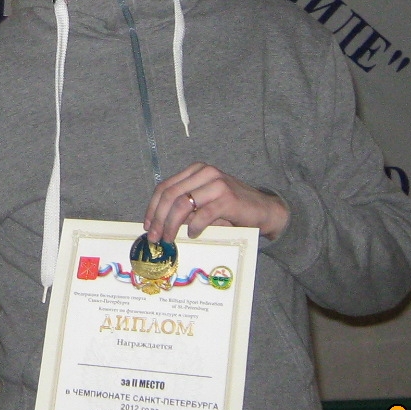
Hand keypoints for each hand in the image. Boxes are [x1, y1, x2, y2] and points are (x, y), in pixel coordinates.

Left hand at [145, 163, 288, 242]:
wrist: (263, 210)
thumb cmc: (231, 209)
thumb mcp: (204, 203)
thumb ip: (185, 208)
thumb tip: (158, 224)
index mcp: (196, 170)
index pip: (165, 187)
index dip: (152, 207)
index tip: (147, 225)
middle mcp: (205, 172)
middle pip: (170, 195)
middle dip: (158, 218)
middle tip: (154, 237)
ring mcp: (217, 184)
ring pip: (183, 203)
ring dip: (171, 224)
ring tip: (168, 239)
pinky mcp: (228, 199)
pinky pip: (203, 214)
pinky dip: (194, 226)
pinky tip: (192, 234)